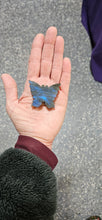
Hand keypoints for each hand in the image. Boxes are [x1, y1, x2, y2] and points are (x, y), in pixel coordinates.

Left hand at [1, 26, 70, 149]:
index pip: (34, 63)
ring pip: (56, 68)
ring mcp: (53, 90)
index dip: (36, 50)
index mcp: (31, 85)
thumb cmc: (24, 123)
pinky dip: (66, 71)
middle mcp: (43, 85)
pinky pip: (65, 82)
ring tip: (59, 40)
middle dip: (49, 46)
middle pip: (46, 61)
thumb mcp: (12, 106)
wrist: (36, 136)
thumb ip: (11, 89)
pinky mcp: (62, 98)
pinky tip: (65, 60)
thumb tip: (5, 74)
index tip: (39, 36)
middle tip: (51, 31)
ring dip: (58, 54)